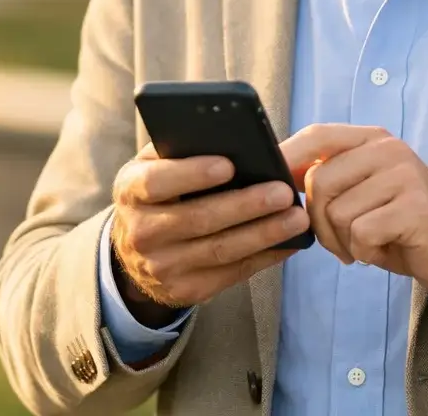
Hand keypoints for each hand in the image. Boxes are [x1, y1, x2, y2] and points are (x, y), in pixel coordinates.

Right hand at [109, 143, 310, 323]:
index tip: (229, 165)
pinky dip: (265, 257)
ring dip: (264, 234)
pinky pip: (232, 273)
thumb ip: (182, 149)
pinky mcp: (185, 291)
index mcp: (131, 190)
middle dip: (246, 205)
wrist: (137, 250)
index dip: (192, 174)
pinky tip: (288, 242)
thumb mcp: (156, 165)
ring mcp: (162, 267)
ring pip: (221, 250)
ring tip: (297, 218)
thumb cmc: (161, 191)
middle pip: (199, 219)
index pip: (157, 182)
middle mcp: (141, 232)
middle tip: (283, 192)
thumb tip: (234, 137)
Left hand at [283, 124, 427, 296]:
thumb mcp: (365, 192)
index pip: (319, 135)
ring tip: (363, 246)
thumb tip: (279, 178)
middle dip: (318, 222)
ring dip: (342, 242)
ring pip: (338, 212)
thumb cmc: (402, 222)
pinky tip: (382, 250)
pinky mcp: (414, 208)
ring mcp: (404, 177)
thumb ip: (331, 177)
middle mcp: (388, 150)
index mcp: (373, 141)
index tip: (269, 178)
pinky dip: (364, 251)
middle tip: (338, 242)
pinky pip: (361, 233)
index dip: (288, 155)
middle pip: (319, 183)